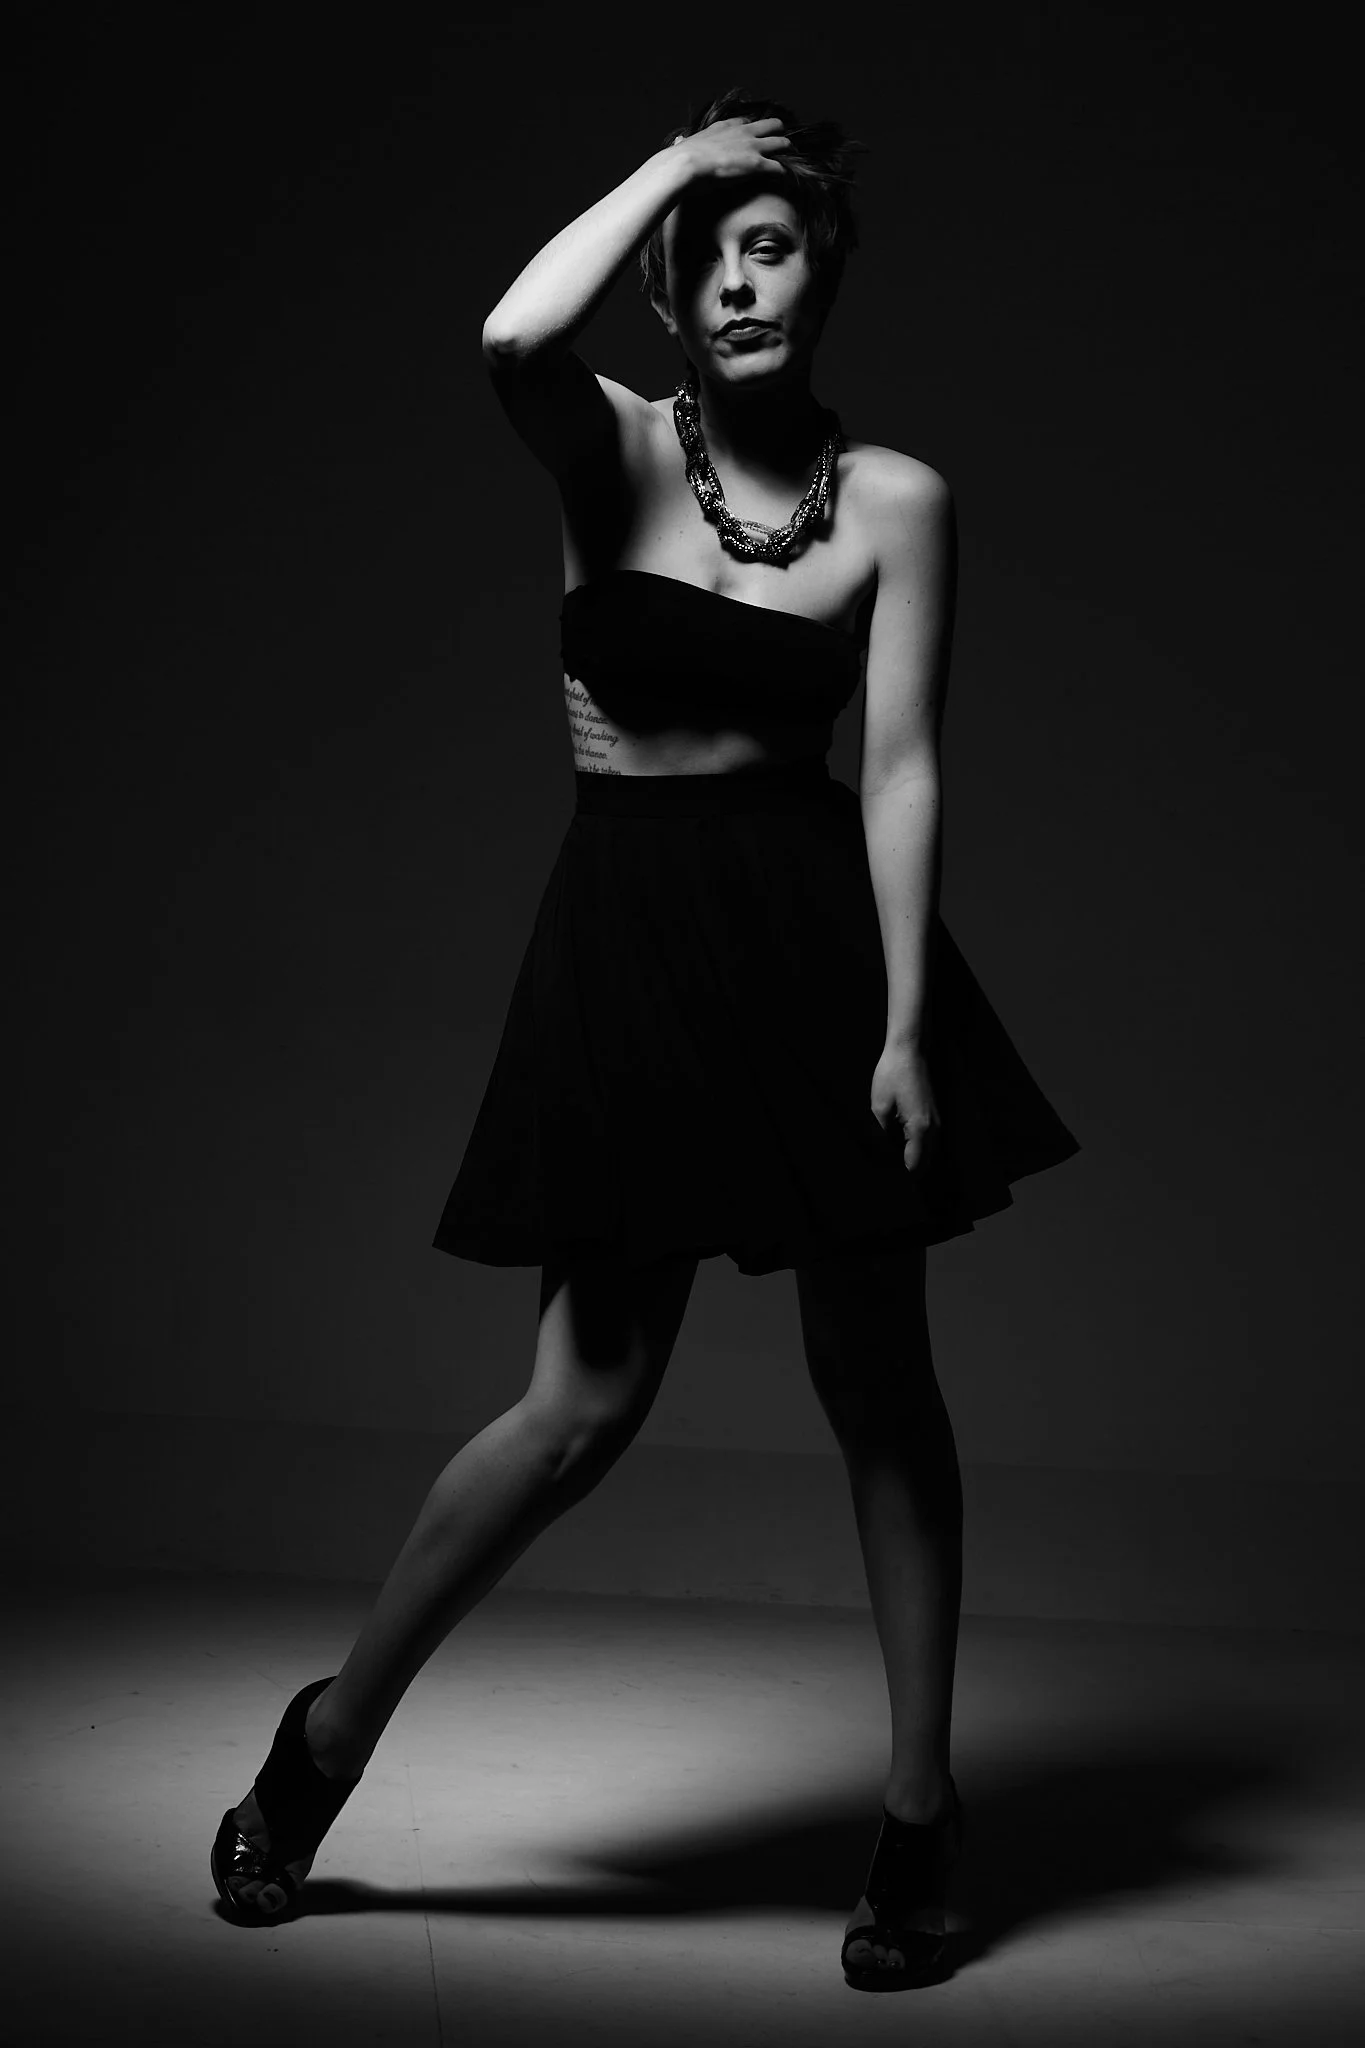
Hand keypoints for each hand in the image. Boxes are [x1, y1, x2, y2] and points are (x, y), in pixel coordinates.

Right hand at [672, 117, 790, 184]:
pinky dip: (784, 174)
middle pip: (772, 125)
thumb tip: (678, 142)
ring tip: (792, 161)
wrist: (685, 164)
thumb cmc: (682, 158)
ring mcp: (753, 148)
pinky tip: (785, 180)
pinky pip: (780, 168)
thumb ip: (687, 142)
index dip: (755, 129)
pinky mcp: (758, 165)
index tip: (758, 137)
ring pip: (782, 143)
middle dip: (780, 134)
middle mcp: (743, 132)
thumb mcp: (686, 143)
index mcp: (726, 126)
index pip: (747, 122)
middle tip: (783, 145)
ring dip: (788, 152)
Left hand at [870, 1042, 940, 1173]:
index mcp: (920, 1129)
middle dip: (905, 1170)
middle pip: (923, 1164)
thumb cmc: (892, 1075)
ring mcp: (936, 1123)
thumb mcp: (878, 1108)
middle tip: (885, 1170)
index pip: (913, 1167)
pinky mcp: (933, 1117)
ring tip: (888, 1157)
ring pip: (926, 1153)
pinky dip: (914, 1148)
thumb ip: (880, 1137)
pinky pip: (926, 1142)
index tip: (885, 1178)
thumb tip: (880, 1158)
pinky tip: (896, 1143)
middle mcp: (934, 1129)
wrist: (909, 1050)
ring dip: (910, 1159)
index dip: (899, 1175)